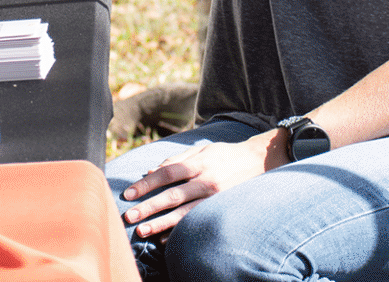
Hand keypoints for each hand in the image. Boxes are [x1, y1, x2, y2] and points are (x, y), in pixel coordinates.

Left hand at [119, 132, 281, 238]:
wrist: (260, 161)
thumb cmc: (225, 154)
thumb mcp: (202, 150)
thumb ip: (176, 159)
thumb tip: (149, 171)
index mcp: (199, 163)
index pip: (166, 173)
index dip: (146, 184)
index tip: (128, 193)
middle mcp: (206, 180)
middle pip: (172, 195)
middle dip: (149, 207)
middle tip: (129, 216)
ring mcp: (215, 197)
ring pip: (184, 213)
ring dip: (161, 223)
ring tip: (142, 231)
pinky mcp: (221, 209)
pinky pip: (197, 222)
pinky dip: (180, 231)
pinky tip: (164, 238)